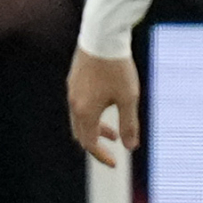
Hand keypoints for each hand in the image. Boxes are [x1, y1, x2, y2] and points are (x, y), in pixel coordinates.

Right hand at [68, 49, 141, 165]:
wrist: (102, 38)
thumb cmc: (118, 69)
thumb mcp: (129, 98)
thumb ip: (129, 124)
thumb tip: (130, 147)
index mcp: (85, 112)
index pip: (89, 143)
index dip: (101, 156)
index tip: (114, 164)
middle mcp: (74, 104)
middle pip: (81, 133)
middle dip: (96, 144)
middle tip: (112, 152)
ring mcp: (72, 91)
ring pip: (80, 119)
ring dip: (96, 129)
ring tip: (114, 132)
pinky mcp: (75, 80)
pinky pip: (80, 106)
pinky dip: (92, 115)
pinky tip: (107, 107)